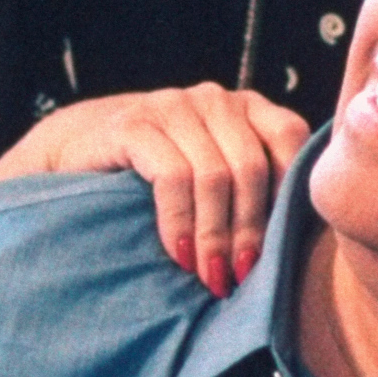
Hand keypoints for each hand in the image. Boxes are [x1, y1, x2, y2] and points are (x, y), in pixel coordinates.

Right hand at [0, 86, 308, 295]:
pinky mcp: (135, 124)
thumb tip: (300, 249)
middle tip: (240, 277)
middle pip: (252, 166)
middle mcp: (215, 100)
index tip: (279, 250)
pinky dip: (179, 223)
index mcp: (247, 108)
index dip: (288, 196)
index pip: (290, 139)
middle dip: (248, 230)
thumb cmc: (158, 178)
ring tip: (211, 276)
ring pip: (215, 175)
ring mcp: (174, 106)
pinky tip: (177, 253)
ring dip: (214, 236)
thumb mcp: (213, 177)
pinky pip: (172, 177)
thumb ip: (253, 190)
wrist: (77, 154)